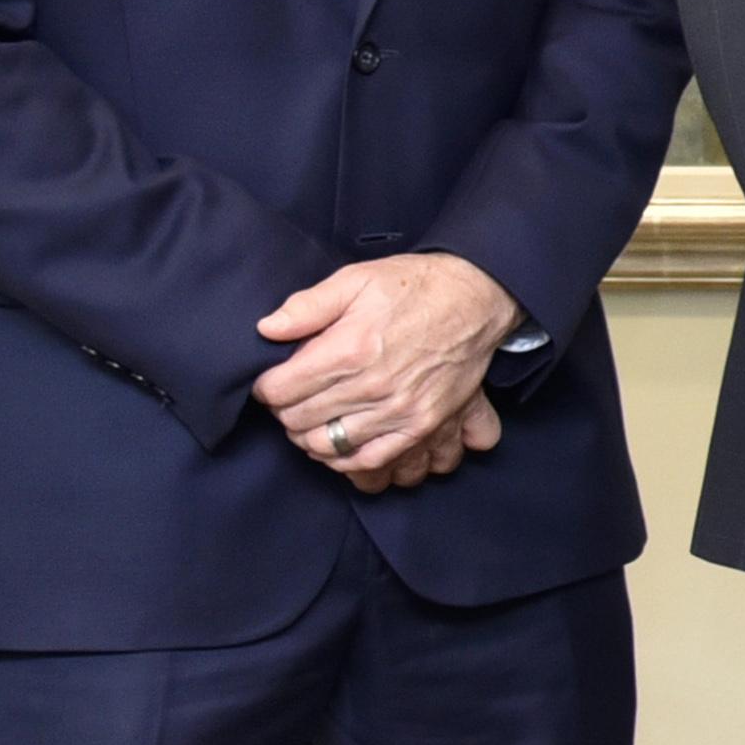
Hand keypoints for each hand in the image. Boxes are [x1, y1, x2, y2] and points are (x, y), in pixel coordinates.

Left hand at [255, 252, 519, 484]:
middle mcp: (375, 388)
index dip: (268, 386)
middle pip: (300, 423)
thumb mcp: (357, 279)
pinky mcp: (425, 427)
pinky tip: (346, 447)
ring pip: (331, 449)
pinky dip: (352, 464)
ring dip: (314, 439)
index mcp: (352, 350)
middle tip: (296, 398)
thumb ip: (308, 305)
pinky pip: (375, 465)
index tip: (274, 380)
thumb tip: (266, 328)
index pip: (280, 391)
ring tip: (318, 422)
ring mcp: (402, 413)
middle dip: (287, 412)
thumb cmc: (415, 287)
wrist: (478, 298)